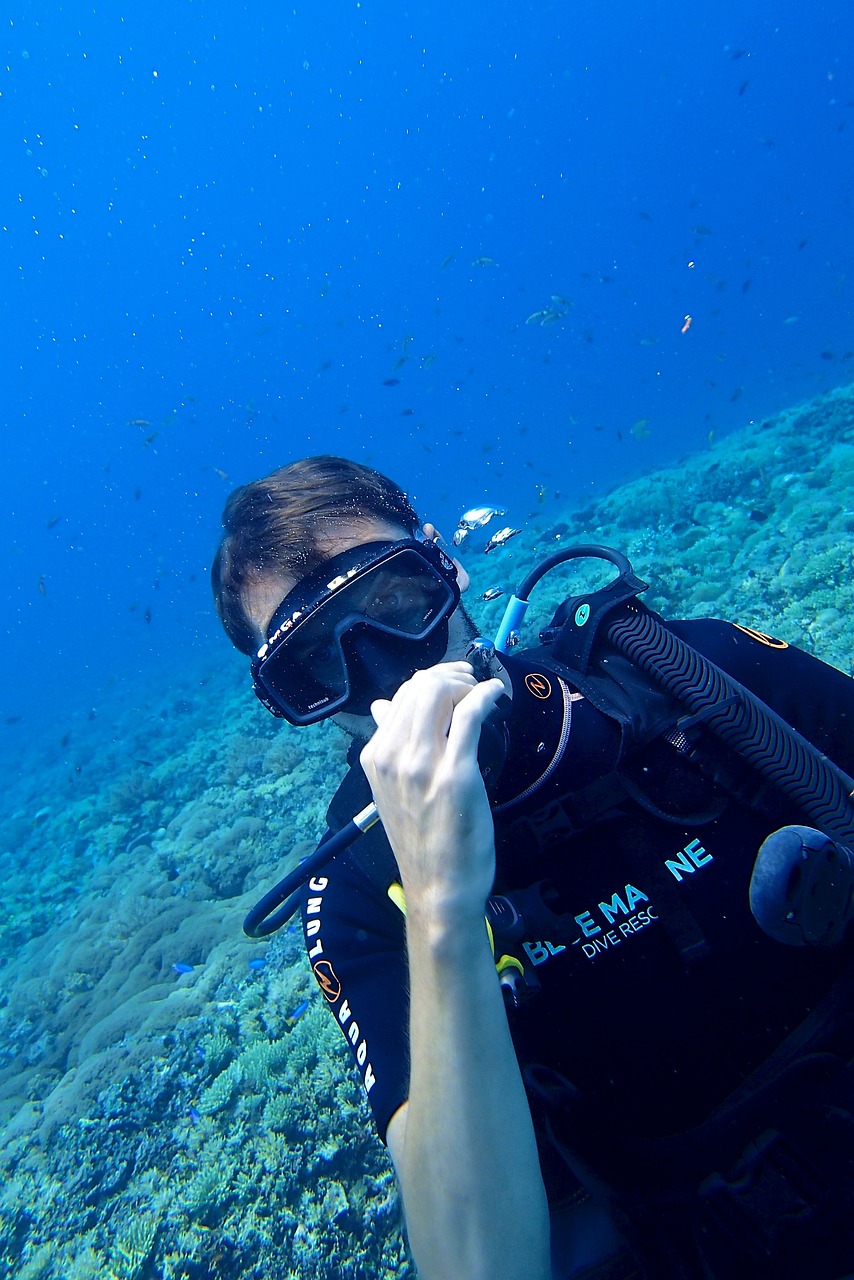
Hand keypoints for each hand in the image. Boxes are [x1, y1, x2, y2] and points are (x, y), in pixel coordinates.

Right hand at [360, 662, 504, 924]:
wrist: (438, 887)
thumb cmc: (421, 840)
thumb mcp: (392, 789)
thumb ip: (390, 746)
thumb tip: (382, 707)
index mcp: (375, 758)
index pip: (400, 697)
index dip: (430, 681)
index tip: (453, 685)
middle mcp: (393, 757)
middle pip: (419, 688)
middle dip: (449, 675)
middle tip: (470, 684)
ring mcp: (422, 765)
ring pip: (439, 694)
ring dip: (465, 683)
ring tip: (481, 691)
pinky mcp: (456, 774)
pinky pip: (469, 716)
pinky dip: (485, 696)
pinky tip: (495, 695)